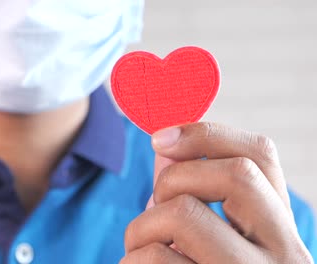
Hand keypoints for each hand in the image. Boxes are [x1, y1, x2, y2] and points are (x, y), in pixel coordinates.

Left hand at [121, 123, 312, 262]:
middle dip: (174, 180)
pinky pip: (151, 260)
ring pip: (181, 214)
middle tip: (154, 207)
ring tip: (141, 252)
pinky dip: (131, 262)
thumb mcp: (211, 241)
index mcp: (280, 232)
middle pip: (235, 176)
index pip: (262, 156)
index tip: (159, 138)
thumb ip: (194, 194)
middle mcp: (283, 257)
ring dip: (141, 229)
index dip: (207, 134)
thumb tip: (165, 146)